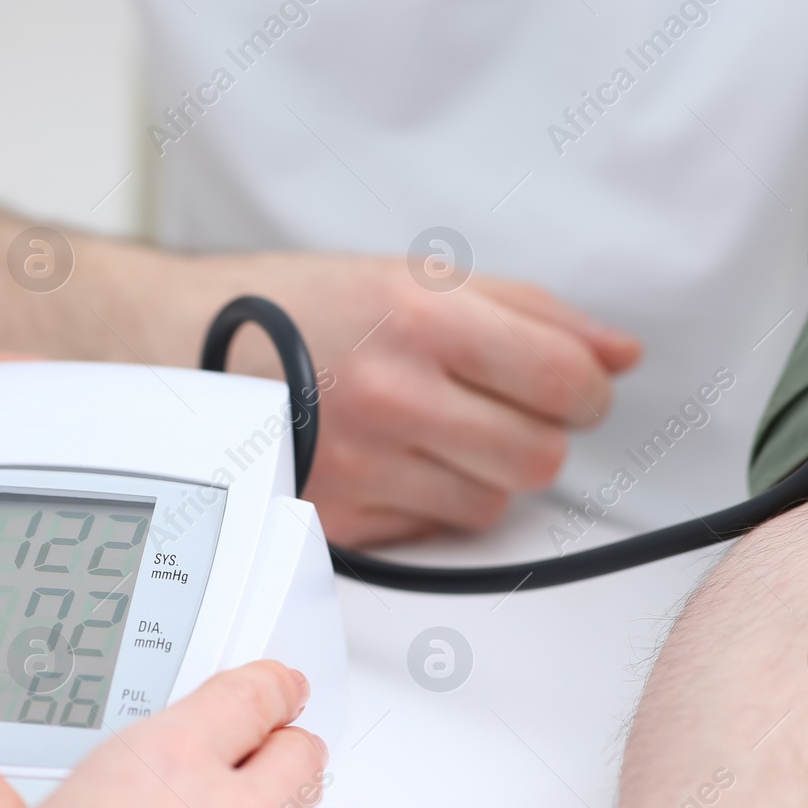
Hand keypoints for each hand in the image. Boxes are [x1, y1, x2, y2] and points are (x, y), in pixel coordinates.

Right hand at [218, 252, 640, 544]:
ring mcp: (363, 463)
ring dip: (489, 473)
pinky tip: (400, 459)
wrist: (189, 348)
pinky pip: (433, 529)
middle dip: (542, 435)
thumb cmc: (304, 307)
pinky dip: (435, 500)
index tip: (576, 387)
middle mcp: (394, 395)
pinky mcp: (339, 515)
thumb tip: (619, 354)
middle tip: (509, 409)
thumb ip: (534, 312)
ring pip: (492, 503)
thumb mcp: (418, 278)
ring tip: (443, 431)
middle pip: (539, 456)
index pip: (564, 380)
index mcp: (423, 318)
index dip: (588, 390)